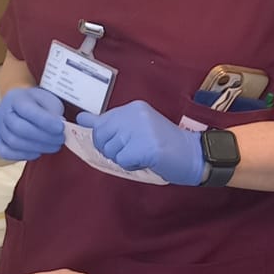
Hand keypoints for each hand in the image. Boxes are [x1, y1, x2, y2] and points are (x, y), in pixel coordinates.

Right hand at [0, 85, 64, 160]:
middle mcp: (3, 112)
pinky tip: (38, 152)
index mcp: (15, 98)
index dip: (45, 121)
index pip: (27, 110)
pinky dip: (24, 155)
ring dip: (37, 147)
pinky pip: (6, 153)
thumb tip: (58, 127)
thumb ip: (53, 112)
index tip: (61, 127)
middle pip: (19, 128)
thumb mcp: (48, 99)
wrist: (20, 104)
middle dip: (44, 137)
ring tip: (53, 146)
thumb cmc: (36, 103)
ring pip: (14, 142)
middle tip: (60, 139)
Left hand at [75, 101, 203, 184]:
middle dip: (110, 149)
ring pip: (110, 150)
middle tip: (129, 152)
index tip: (117, 143)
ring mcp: (140, 129)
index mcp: (133, 108)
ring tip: (141, 154)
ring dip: (122, 158)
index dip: (103, 138)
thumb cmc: (164, 144)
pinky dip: (131, 165)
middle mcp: (135, 114)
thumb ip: (110, 124)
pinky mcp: (146, 146)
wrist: (193, 154)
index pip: (101, 122)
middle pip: (100, 136)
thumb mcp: (135, 128)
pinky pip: (122, 161)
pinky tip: (146, 160)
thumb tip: (81, 118)